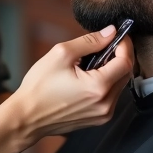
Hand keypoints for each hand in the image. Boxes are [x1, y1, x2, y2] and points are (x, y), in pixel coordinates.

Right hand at [3, 25, 135, 146]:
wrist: (26, 117)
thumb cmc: (39, 86)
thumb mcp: (61, 54)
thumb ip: (90, 41)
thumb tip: (111, 32)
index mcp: (98, 87)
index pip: (125, 61)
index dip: (125, 45)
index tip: (119, 34)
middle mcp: (105, 104)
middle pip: (125, 74)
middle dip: (120, 56)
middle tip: (105, 45)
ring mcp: (103, 114)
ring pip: (120, 86)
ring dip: (113, 70)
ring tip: (93, 62)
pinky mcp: (98, 120)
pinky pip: (111, 97)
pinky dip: (106, 84)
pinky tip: (89, 78)